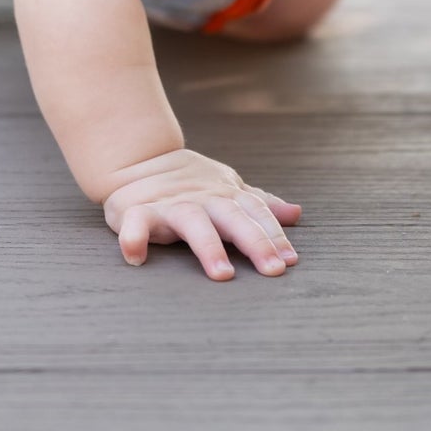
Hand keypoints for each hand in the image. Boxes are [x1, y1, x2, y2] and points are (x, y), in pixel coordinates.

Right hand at [103, 148, 300, 280]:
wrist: (137, 158)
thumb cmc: (190, 183)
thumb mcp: (226, 189)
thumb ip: (258, 204)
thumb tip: (296, 213)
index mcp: (224, 194)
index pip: (255, 212)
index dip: (274, 234)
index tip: (290, 260)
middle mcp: (201, 197)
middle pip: (231, 217)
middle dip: (254, 241)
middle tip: (273, 269)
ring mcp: (169, 204)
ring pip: (192, 221)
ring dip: (208, 246)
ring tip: (223, 273)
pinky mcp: (135, 210)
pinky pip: (134, 223)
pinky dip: (134, 237)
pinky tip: (136, 256)